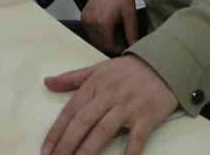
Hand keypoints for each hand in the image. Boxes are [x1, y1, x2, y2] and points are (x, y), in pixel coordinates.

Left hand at [42, 55, 178, 154]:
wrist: (163, 64)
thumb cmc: (128, 70)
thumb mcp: (98, 69)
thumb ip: (72, 77)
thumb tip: (47, 82)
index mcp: (95, 85)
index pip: (71, 110)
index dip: (57, 131)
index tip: (46, 149)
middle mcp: (109, 96)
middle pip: (84, 121)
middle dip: (67, 144)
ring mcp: (128, 107)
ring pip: (104, 130)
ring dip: (88, 151)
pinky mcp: (147, 117)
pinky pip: (137, 138)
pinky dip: (129, 153)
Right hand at [81, 0, 137, 54]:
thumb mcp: (130, 13)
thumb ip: (131, 31)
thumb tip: (133, 44)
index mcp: (102, 22)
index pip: (106, 45)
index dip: (116, 48)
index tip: (124, 45)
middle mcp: (91, 22)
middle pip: (99, 44)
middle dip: (111, 44)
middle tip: (122, 36)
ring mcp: (86, 19)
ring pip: (94, 38)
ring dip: (105, 39)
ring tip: (116, 30)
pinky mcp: (84, 16)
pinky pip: (90, 31)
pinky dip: (99, 32)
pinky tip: (108, 25)